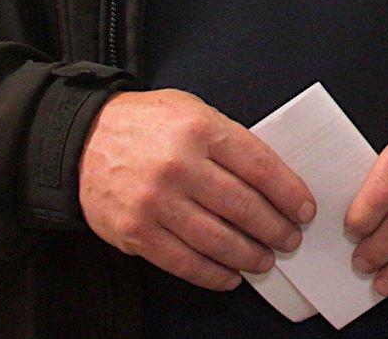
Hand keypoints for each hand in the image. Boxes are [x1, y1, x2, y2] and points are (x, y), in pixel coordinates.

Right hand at [79, 89, 314, 290]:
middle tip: (290, 239)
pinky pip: (184, 262)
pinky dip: (213, 274)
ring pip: (218, 240)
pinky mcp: (136, 231)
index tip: (304, 209)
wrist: (82, 139)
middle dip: (275, 228)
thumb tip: (273, 179)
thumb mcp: (192, 112)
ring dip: (249, 255)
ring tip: (264, 259)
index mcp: (200, 130)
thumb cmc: (145, 124)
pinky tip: (229, 275)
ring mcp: (156, 202)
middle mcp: (179, 166)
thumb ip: (229, 141)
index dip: (289, 193)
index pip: (260, 167)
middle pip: (244, 207)